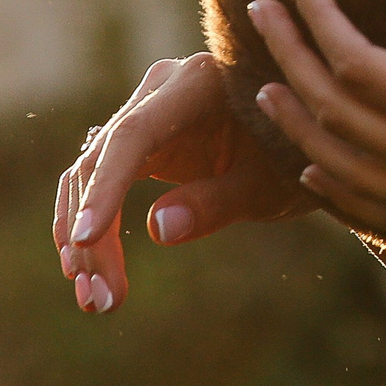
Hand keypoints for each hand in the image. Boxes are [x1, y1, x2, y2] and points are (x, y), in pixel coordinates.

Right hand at [53, 52, 315, 312]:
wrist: (302, 140)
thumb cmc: (293, 157)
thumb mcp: (268, 185)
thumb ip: (217, 202)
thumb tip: (158, 228)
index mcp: (197, 84)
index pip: (134, 136)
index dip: (105, 188)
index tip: (86, 240)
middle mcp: (161, 87)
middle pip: (105, 160)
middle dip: (93, 236)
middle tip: (99, 302)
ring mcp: (146, 108)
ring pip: (91, 173)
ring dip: (84, 239)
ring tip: (93, 301)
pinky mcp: (140, 136)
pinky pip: (99, 177)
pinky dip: (90, 222)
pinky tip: (83, 270)